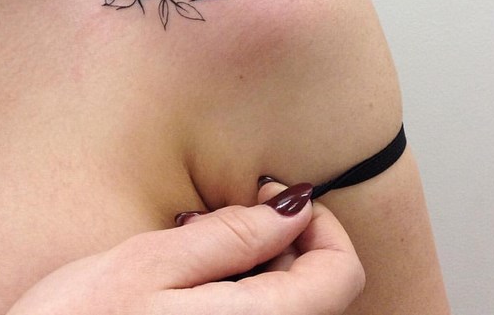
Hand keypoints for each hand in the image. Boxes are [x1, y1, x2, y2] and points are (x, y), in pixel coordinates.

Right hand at [7, 182, 363, 314]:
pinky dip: (232, 287)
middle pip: (314, 286)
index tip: (272, 194)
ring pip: (280, 300)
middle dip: (273, 239)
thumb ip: (233, 236)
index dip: (319, 221)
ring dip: (248, 261)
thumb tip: (295, 206)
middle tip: (211, 217)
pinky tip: (185, 280)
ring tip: (189, 246)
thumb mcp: (152, 264)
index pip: (341, 273)